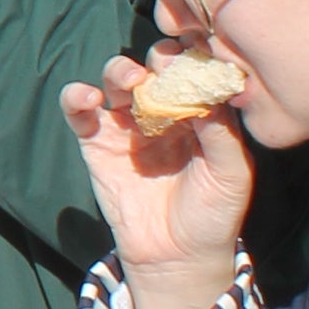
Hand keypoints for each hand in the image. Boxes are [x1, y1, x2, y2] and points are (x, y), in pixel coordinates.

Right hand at [56, 49, 254, 308]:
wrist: (178, 256)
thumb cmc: (213, 214)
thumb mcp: (231, 174)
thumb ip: (222, 132)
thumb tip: (206, 90)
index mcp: (199, 112)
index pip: (194, 71)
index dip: (194, 55)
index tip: (197, 51)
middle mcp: (163, 112)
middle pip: (155, 67)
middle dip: (159, 59)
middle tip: (165, 68)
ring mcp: (127, 125)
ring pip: (117, 80)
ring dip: (120, 71)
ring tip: (130, 80)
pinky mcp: (96, 143)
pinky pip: (80, 112)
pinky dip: (76, 97)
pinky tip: (87, 98)